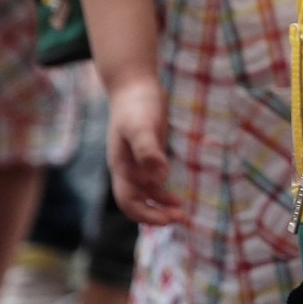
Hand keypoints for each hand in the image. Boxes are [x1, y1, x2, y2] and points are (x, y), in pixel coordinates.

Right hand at [106, 78, 185, 225]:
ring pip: (145, 193)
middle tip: (180, 218)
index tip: (169, 219)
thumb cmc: (136, 104)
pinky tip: (175, 194)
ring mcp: (136, 162)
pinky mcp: (147, 154)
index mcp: (121, 166)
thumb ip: (148, 151)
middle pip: (136, 202)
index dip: (147, 213)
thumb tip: (159, 178)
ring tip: (181, 211)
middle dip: (155, 214)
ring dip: (160, 204)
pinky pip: (152, 181)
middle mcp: (127, 169)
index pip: (129, 201)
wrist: (134, 84)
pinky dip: (162, 191)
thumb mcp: (142, 126)